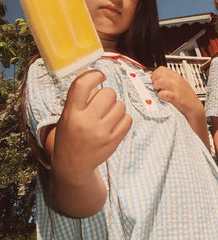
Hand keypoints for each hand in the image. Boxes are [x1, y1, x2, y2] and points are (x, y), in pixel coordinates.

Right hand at [52, 69, 131, 186]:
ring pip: (120, 105)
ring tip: (107, 116)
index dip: (94, 74)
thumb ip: (80, 99)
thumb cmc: (71, 135)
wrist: (72, 165)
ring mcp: (101, 133)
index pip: (82, 84)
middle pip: (108, 93)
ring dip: (116, 107)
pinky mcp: (113, 141)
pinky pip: (128, 119)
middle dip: (108, 95)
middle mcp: (85, 122)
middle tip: (102, 103)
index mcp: (71, 113)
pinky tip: (114, 124)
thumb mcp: (67, 116)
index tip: (100, 76)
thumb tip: (97, 77)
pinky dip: (123, 118)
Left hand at [151, 66, 201, 119]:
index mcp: (177, 77)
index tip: (155, 80)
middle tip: (156, 87)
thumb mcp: (178, 85)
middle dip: (154, 80)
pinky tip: (163, 98)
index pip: (161, 69)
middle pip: (159, 74)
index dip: (155, 74)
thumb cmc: (186, 98)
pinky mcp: (176, 97)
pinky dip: (160, 96)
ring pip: (160, 81)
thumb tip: (156, 80)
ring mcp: (177, 88)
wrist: (195, 108)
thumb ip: (169, 81)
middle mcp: (177, 80)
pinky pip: (164, 93)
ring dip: (156, 87)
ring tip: (158, 92)